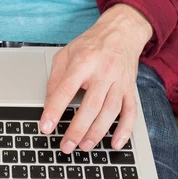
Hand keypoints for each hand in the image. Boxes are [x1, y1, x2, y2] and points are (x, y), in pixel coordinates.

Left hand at [40, 4, 152, 153]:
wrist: (121, 32)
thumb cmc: (91, 44)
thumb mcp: (66, 54)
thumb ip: (56, 78)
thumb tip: (48, 104)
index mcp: (83, 62)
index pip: (65, 89)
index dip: (54, 110)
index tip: (46, 127)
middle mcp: (103, 72)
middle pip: (90, 106)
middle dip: (77, 130)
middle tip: (66, 146)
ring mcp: (119, 81)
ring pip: (110, 112)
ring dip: (97, 133)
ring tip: (84, 146)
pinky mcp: (130, 88)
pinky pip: (131, 112)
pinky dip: (125, 130)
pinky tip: (115, 143)